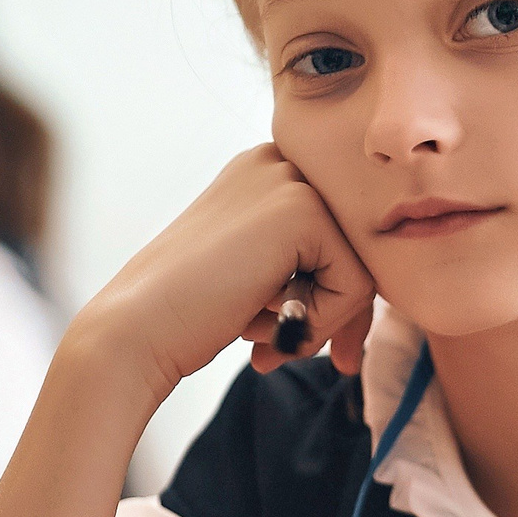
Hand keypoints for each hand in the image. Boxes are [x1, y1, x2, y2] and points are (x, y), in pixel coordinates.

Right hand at [76, 145, 376, 399]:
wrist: (138, 330)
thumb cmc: (193, 313)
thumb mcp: (262, 275)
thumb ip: (311, 264)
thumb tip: (379, 290)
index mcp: (268, 171)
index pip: (341, 233)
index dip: (335, 295)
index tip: (307, 341)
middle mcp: (281, 161)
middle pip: (359, 245)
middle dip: (343, 312)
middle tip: (312, 355)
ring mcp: (291, 179)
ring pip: (365, 267)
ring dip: (327, 321)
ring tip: (270, 339)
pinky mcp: (301, 210)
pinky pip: (358, 285)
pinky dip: (323, 323)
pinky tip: (270, 330)